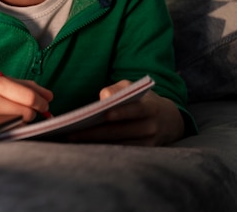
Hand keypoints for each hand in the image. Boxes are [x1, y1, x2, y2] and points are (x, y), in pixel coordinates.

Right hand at [0, 75, 52, 121]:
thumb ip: (15, 83)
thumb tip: (42, 92)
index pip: (29, 95)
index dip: (42, 99)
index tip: (48, 100)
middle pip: (28, 109)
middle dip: (36, 109)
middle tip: (38, 108)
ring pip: (21, 119)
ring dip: (24, 116)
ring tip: (14, 110)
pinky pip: (10, 126)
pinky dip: (13, 122)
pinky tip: (5, 118)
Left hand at [68, 80, 184, 145]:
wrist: (168, 120)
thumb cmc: (141, 100)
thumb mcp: (132, 88)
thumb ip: (117, 89)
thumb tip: (103, 97)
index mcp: (150, 107)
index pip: (135, 110)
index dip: (121, 112)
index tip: (104, 114)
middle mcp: (151, 126)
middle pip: (120, 130)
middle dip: (94, 132)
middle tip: (72, 132)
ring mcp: (149, 142)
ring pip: (118, 144)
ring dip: (95, 143)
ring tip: (73, 139)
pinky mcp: (143, 152)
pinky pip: (120, 152)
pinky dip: (102, 149)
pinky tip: (85, 146)